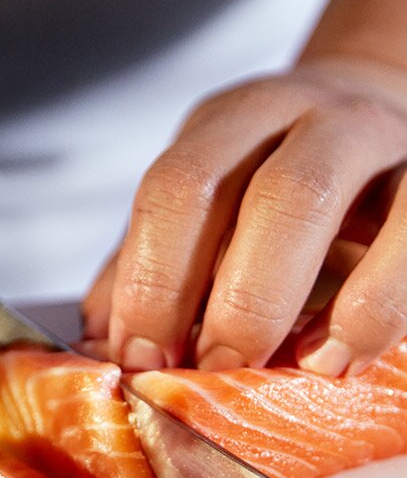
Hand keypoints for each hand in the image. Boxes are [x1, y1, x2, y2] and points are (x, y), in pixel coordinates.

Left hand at [82, 0, 406, 375]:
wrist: (385, 108)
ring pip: (325, 202)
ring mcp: (379, 137)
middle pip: (264, 194)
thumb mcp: (205, 209)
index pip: (176, 189)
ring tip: (277, 368)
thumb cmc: (273, 183)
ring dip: (290, 299)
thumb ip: (147, 268)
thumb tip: (99, 349)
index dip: (152, 281)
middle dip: (232, 301)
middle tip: (212, 369)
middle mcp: (304, 114)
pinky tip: (338, 358)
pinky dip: (372, 311)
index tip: (141, 358)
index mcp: (228, 124)